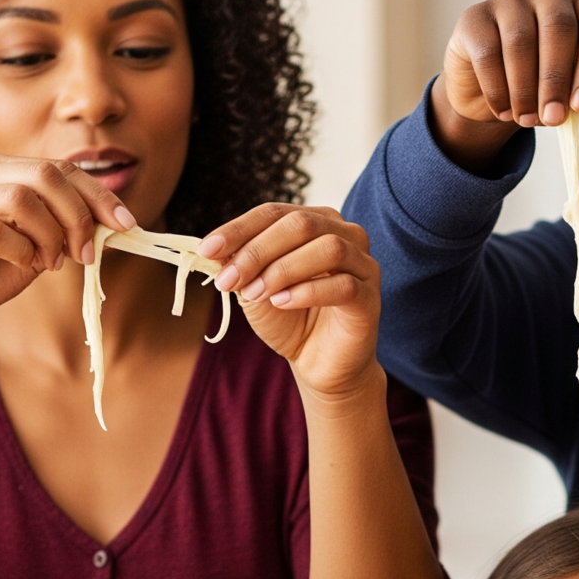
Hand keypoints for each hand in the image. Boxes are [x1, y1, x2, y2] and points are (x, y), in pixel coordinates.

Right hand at [0, 154, 133, 347]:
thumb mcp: (37, 248)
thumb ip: (66, 231)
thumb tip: (114, 227)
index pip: (60, 168)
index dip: (99, 195)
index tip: (127, 225)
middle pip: (45, 174)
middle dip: (77, 216)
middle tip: (84, 254)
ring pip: (21, 198)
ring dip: (49, 236)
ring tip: (49, 263)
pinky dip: (21, 251)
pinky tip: (25, 265)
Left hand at [198, 206, 382, 400]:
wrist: (318, 365)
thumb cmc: (289, 321)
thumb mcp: (254, 290)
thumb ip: (240, 267)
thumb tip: (214, 250)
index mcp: (316, 223)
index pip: (274, 213)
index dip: (239, 229)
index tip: (208, 250)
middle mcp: (345, 235)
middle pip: (300, 224)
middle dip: (258, 250)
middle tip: (229, 279)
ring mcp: (363, 265)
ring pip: (327, 248)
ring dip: (283, 269)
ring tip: (256, 294)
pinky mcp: (370, 297)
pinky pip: (343, 285)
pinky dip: (307, 291)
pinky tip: (283, 303)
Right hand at [432, 0, 578, 168]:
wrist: (493, 92)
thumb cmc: (540, 84)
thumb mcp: (569, 92)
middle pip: (559, 27)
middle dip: (557, 79)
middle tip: (554, 117)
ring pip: (521, 40)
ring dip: (525, 89)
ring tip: (527, 120)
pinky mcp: (475, 17)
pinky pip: (488, 53)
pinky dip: (497, 89)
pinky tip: (504, 111)